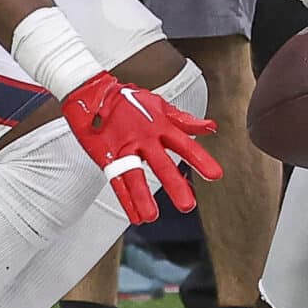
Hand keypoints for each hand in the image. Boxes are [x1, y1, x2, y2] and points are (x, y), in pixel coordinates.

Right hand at [62, 72, 221, 223]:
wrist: (92, 90)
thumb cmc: (128, 99)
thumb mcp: (159, 104)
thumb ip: (185, 120)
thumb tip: (211, 128)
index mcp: (159, 125)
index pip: (185, 145)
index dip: (200, 160)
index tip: (215, 175)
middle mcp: (143, 138)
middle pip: (161, 164)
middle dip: (174, 185)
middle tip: (187, 205)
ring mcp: (123, 148)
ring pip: (133, 175)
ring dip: (142, 197)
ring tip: (151, 216)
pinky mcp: (105, 156)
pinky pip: (115, 180)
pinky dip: (124, 199)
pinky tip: (134, 215)